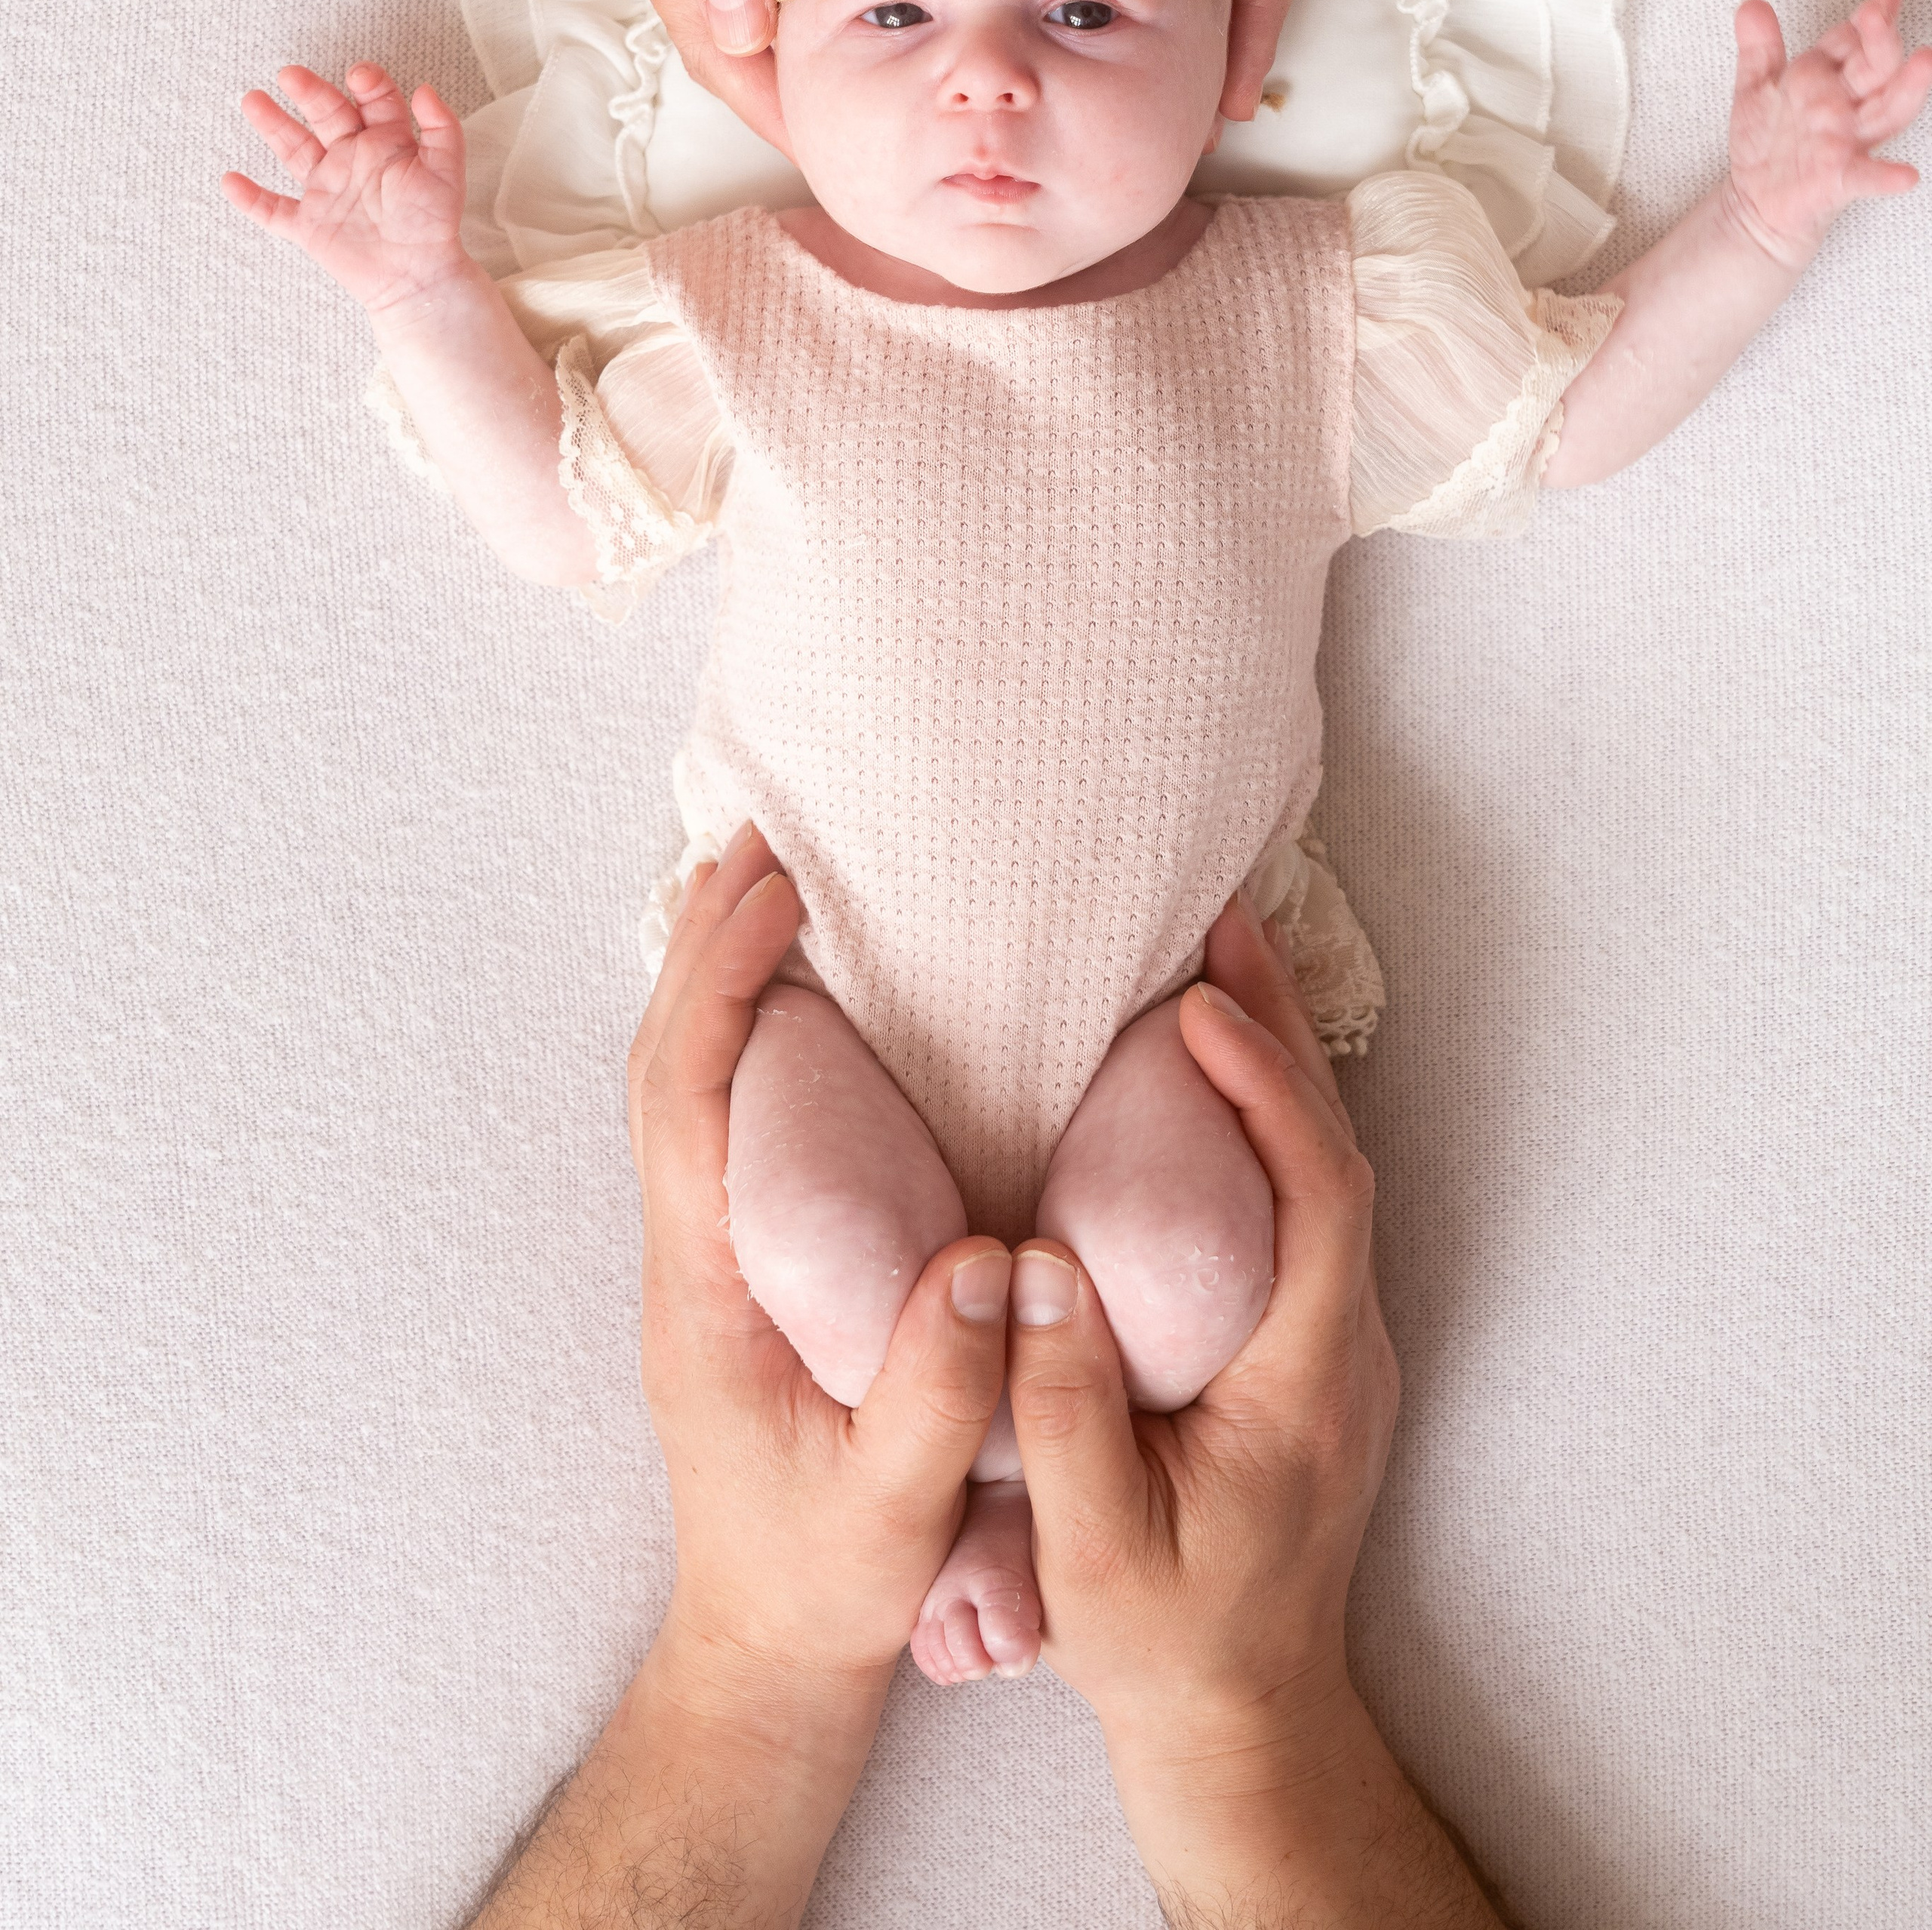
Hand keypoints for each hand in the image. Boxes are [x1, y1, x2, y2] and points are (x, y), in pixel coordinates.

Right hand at [222, 62, 469, 313]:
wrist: (418, 277)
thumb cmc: (434, 223)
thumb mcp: (447, 171)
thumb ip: (442, 129)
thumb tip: (426, 89)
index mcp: (386, 143)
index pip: (373, 102)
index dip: (367, 84)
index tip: (359, 76)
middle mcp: (353, 160)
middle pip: (327, 115)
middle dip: (310, 92)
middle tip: (291, 74)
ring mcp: (328, 191)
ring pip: (294, 150)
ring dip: (273, 126)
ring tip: (253, 99)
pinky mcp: (310, 225)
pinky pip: (273, 211)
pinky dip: (251, 199)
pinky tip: (230, 180)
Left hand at [630, 821, 1010, 1691]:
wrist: (766, 1650)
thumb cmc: (821, 1581)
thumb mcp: (886, 1509)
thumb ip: (933, 1398)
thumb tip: (989, 1269)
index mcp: (704, 1293)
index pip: (684, 1101)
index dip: (717, 984)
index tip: (772, 892)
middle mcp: (685, 1258)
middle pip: (662, 1065)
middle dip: (701, 944)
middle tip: (760, 839)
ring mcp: (702, 1261)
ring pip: (680, 1088)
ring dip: (713, 980)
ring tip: (769, 885)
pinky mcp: (737, 1268)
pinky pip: (720, 1122)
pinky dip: (740, 1036)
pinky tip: (799, 1006)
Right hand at [1006, 890, 1396, 1747]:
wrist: (1243, 1718)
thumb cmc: (1164, 1641)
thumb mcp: (1092, 1551)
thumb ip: (1065, 1413)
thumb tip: (1038, 1270)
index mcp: (1304, 1383)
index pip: (1319, 1199)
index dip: (1270, 1092)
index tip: (1202, 1011)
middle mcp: (1344, 1348)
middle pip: (1337, 1154)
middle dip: (1282, 1033)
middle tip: (1222, 925)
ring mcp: (1336, 1345)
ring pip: (1326, 1170)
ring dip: (1278, 1063)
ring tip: (1215, 965)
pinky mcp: (1309, 1346)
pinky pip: (1303, 1199)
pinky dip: (1265, 1115)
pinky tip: (1209, 1076)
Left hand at [1727, 0, 1931, 268]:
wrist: (1755, 202)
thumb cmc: (1766, 145)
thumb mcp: (1757, 86)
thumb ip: (1760, 46)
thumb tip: (1751, 4)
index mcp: (1827, 77)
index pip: (1854, 37)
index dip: (1874, 10)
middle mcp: (1846, 105)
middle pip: (1877, 66)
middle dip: (1880, 38)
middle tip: (1876, 12)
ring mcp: (1847, 140)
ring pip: (1887, 110)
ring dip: (1908, 88)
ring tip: (1924, 61)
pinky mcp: (1839, 178)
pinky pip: (1867, 176)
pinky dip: (1885, 176)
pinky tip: (1905, 175)